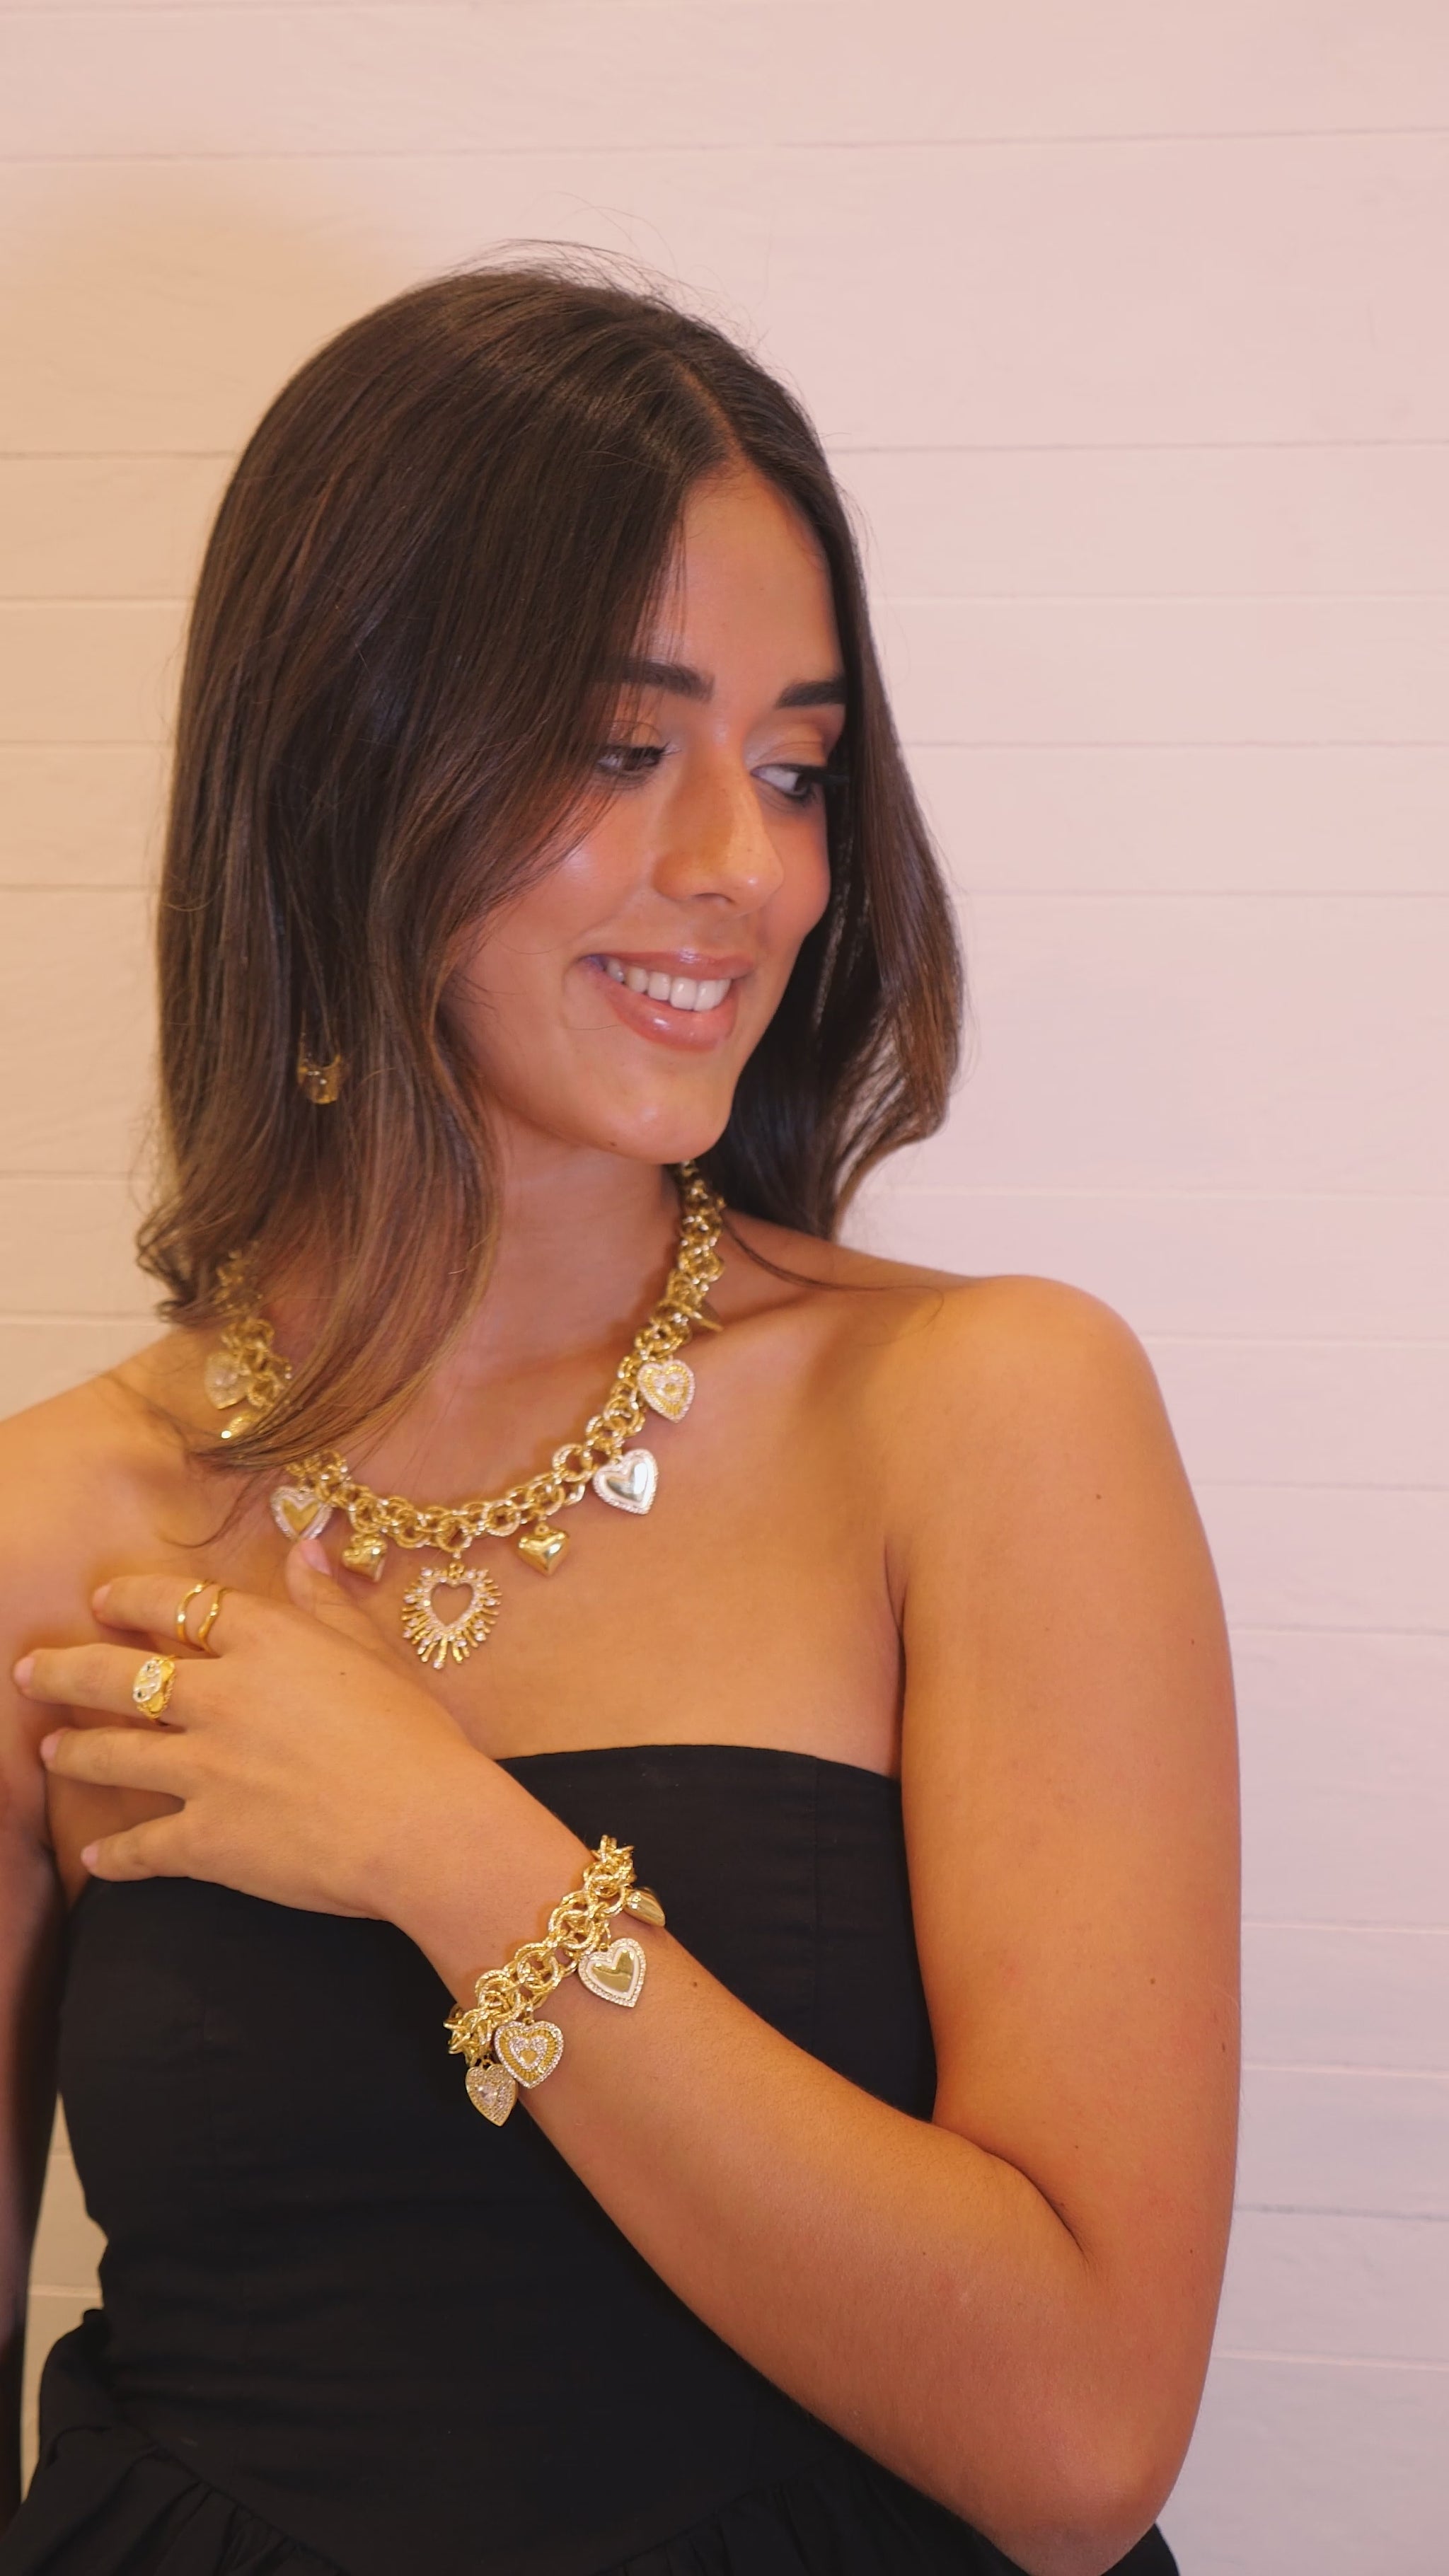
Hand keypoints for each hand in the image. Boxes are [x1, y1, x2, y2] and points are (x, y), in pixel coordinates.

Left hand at [13, 1544, 488, 1923]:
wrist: (425, 1825)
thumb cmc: (416, 1735)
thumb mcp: (376, 1652)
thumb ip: (328, 1602)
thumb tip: (306, 1548)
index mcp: (266, 1642)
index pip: (179, 1606)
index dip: (133, 1601)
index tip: (104, 1602)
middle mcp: (221, 1696)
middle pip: (119, 1675)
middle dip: (64, 1671)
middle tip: (31, 1672)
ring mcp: (205, 1769)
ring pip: (113, 1754)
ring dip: (75, 1751)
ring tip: (51, 1751)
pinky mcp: (206, 1838)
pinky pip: (142, 1846)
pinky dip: (114, 1855)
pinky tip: (95, 1858)